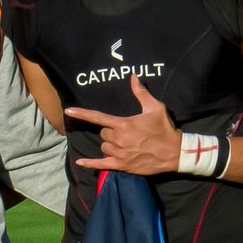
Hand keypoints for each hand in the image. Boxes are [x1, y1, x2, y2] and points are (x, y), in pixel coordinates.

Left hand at [65, 75, 180, 174]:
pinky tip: (80, 162)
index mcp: (123, 124)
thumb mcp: (155, 108)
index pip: (98, 117)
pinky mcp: (121, 165)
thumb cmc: (164, 129)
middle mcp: (118, 139)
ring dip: (110, 144)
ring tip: (126, 144)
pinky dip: (90, 164)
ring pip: (104, 146)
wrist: (174, 152)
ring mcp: (119, 153)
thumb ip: (140, 93)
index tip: (69, 111)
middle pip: (104, 133)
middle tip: (127, 131)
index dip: (82, 113)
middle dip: (111, 131)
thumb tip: (133, 77)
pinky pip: (101, 164)